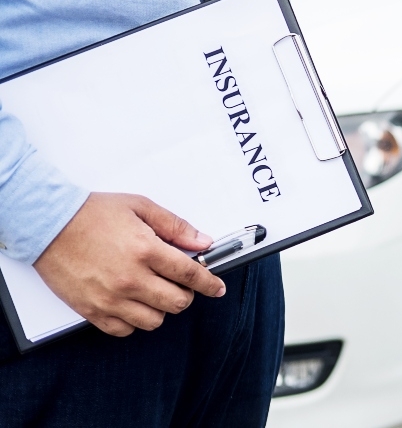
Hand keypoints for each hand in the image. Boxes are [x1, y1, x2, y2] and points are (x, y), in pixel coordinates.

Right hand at [33, 193, 226, 336]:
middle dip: (186, 295)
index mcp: (146, 251)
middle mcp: (131, 278)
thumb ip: (175, 226)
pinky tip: (133, 304)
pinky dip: (134, 321)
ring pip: (154, 321)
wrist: (47, 223)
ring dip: (161, 309)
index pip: (191, 276)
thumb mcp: (140, 207)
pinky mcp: (91, 310)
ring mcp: (110, 298)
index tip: (217, 288)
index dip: (210, 284)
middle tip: (181, 285)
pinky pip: (124, 330)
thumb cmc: (90, 214)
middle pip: (177, 303)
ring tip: (154, 292)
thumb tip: (202, 242)